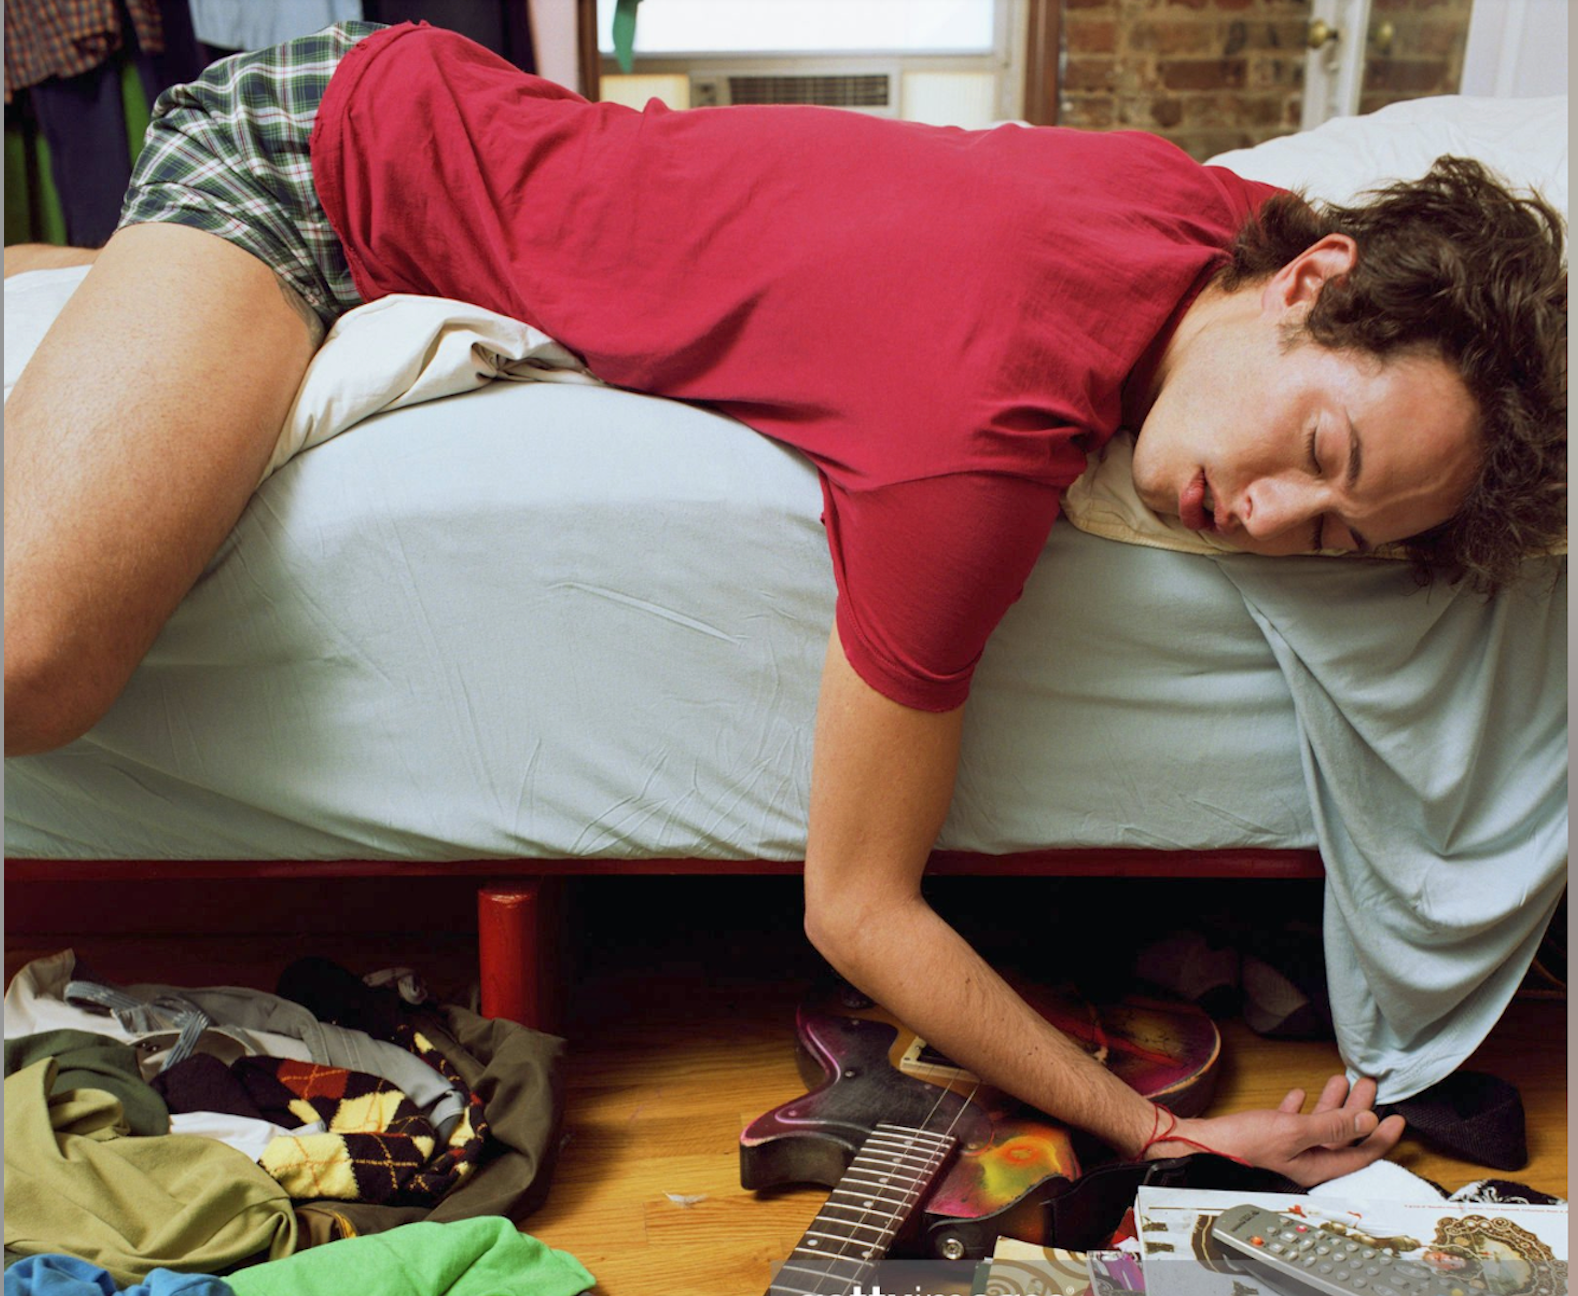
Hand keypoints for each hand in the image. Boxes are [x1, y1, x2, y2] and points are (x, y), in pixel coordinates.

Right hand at [1152, 1076, 1405, 1187]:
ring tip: (1342, 1080)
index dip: (1381, 1136)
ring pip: (1320, 1125)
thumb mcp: (1294, 1132)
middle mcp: (1306, 1158)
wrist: (1204, 1142)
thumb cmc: (1245, 1143)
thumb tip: (1368, 1121)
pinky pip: (1294, 1121)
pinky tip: (1302, 1094)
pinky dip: (1302, 1107)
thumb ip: (1333, 1127)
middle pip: (1343, 1136)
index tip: (1397, 1117)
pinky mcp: (1268, 1135)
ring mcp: (1287, 1147)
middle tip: (1371, 1087)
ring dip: (1333, 1104)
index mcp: (1317, 1165)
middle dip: (1359, 1111)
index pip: (1360, 1153)